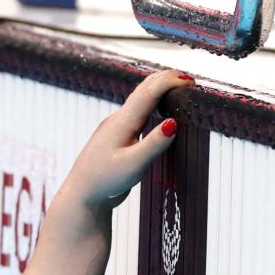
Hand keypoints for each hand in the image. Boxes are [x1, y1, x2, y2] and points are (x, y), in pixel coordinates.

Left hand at [65, 69, 192, 209]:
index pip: (148, 92)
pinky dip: (153, 103)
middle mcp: (118, 119)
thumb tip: (173, 122)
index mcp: (122, 122)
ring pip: (140, 100)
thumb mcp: (133, 165)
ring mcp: (116, 126)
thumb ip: (154, 144)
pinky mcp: (118, 136)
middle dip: (166, 80)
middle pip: (143, 89)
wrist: (82, 193)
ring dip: (160, 90)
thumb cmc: (105, 181)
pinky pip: (138, 112)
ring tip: (182, 88)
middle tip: (191, 81)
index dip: (170, 82)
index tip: (192, 82)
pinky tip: (162, 109)